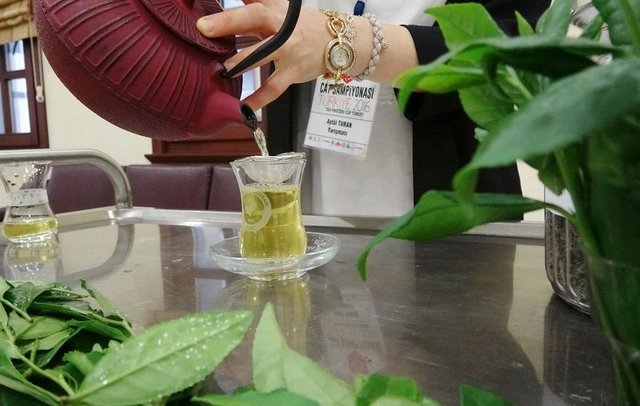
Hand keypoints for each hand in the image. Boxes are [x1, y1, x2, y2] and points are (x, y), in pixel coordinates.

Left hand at [197, 1, 331, 110]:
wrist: (336, 42)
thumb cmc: (300, 24)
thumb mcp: (279, 8)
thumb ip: (253, 4)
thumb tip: (214, 4)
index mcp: (274, 6)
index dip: (235, 2)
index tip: (206, 4)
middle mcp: (281, 24)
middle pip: (256, 17)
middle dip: (229, 21)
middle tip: (203, 27)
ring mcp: (288, 48)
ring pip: (265, 53)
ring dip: (243, 61)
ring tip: (223, 70)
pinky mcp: (293, 71)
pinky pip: (275, 86)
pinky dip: (260, 97)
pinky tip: (244, 107)